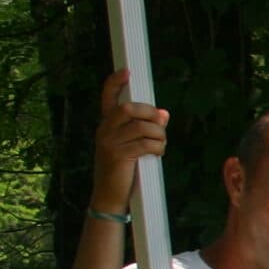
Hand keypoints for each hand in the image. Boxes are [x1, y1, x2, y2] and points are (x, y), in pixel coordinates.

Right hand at [91, 70, 167, 210]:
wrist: (110, 197)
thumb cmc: (124, 170)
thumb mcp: (132, 146)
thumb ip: (145, 129)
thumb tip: (164, 113)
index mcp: (106, 125)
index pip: (107, 99)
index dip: (115, 83)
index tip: (127, 72)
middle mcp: (104, 131)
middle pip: (130, 108)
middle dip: (150, 113)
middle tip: (161, 123)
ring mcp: (109, 143)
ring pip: (142, 127)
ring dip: (159, 135)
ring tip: (160, 145)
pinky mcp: (118, 156)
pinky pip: (146, 144)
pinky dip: (157, 147)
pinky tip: (157, 154)